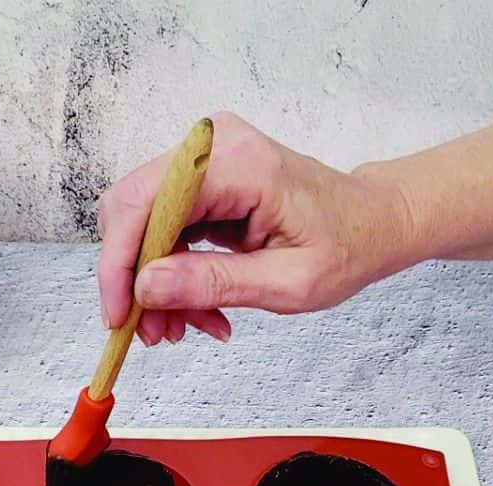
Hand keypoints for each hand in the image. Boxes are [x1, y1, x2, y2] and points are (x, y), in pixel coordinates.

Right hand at [96, 112, 414, 344]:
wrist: (373, 221)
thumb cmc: (346, 246)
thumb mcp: (287, 283)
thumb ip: (215, 283)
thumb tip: (146, 287)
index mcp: (240, 166)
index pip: (146, 203)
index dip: (120, 263)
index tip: (120, 317)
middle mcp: (214, 147)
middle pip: (132, 208)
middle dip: (134, 278)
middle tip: (154, 331)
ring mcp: (205, 157)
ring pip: (142, 222)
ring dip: (153, 282)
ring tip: (184, 326)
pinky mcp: (203, 177)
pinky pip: (163, 225)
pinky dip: (170, 271)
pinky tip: (195, 306)